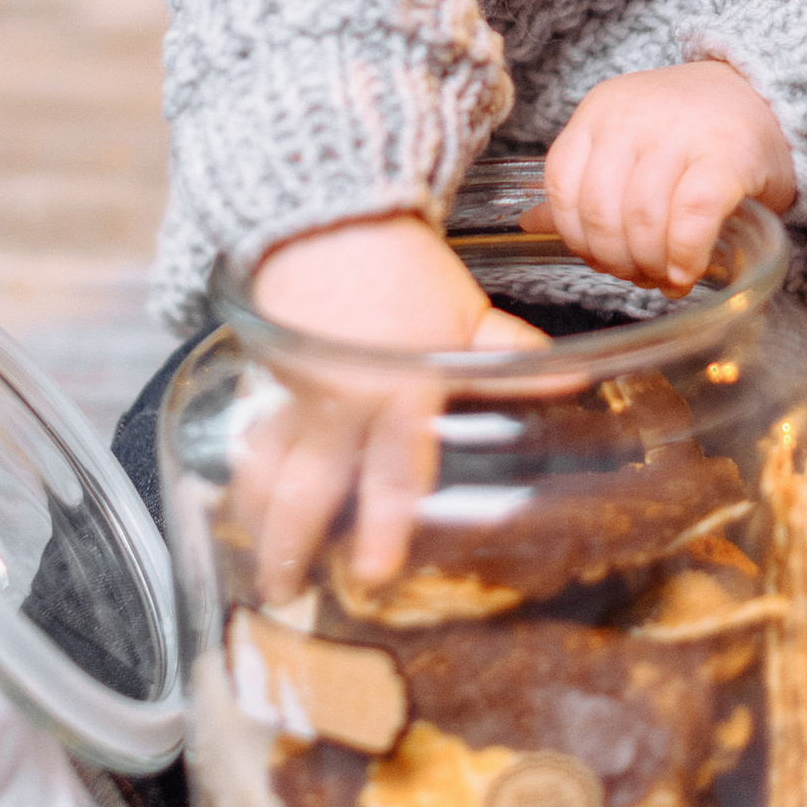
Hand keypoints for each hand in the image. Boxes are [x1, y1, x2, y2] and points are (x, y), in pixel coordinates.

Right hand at [238, 216, 539, 602]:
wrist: (329, 214)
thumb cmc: (404, 267)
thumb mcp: (464, 311)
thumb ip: (507, 355)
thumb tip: (566, 380)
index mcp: (397, 388)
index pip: (392, 470)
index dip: (383, 526)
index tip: (374, 572)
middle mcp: (341, 398)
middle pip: (312, 485)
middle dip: (295, 542)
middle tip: (290, 592)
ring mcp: (295, 388)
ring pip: (269, 466)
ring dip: (260, 518)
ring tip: (258, 564)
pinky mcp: (265, 375)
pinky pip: (255, 433)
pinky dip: (248, 473)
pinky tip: (241, 506)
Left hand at [540, 62, 795, 293]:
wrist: (770, 96)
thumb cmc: (695, 131)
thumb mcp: (629, 145)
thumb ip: (584, 183)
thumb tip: (530, 224)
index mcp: (601, 110)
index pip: (561, 186)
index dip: (575, 237)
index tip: (600, 260)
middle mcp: (634, 114)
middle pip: (600, 210)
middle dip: (615, 260)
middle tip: (638, 275)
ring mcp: (682, 130)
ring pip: (643, 219)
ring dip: (651, 264)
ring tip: (666, 275)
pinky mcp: (728, 153)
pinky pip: (692, 216)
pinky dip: (684, 255)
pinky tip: (688, 272)